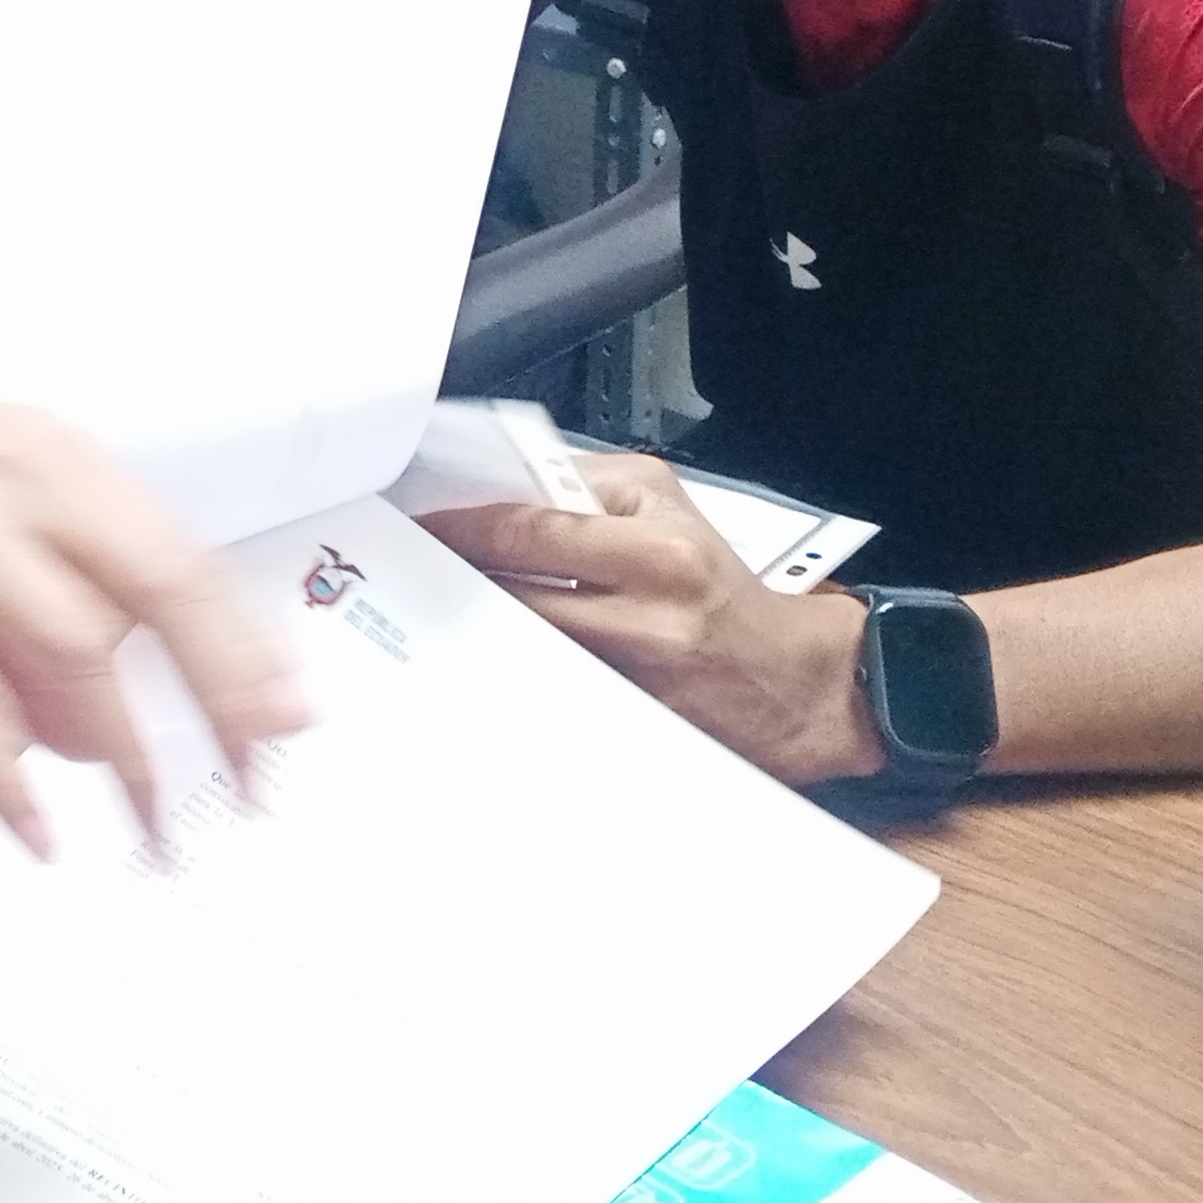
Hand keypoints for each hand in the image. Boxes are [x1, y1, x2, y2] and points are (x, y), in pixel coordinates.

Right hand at [0, 349, 306, 851]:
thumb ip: (31, 612)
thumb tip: (95, 724)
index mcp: (48, 460)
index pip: (181, 559)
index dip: (246, 647)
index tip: (292, 719)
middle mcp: (14, 485)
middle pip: (159, 593)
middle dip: (222, 699)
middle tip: (254, 788)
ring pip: (74, 647)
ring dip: (123, 753)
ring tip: (150, 833)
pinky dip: (3, 762)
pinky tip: (28, 822)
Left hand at [417, 449, 880, 785]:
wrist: (796, 683)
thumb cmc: (725, 589)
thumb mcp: (670, 506)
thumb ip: (589, 485)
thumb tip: (505, 479)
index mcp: (658, 552)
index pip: (531, 531)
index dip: (463, 528)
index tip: (419, 524)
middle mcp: (646, 617)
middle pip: (513, 595)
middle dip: (453, 580)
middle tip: (407, 568)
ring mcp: (632, 678)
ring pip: (521, 648)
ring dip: (474, 628)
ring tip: (437, 611)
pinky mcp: (624, 723)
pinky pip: (547, 691)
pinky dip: (511, 672)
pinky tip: (484, 660)